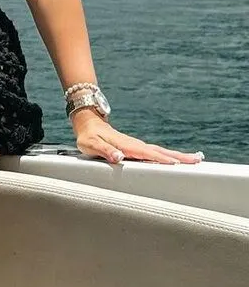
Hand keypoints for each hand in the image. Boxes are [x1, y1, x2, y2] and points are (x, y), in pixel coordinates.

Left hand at [70, 110, 204, 165]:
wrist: (89, 123)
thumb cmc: (88, 136)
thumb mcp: (92, 144)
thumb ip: (105, 151)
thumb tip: (118, 157)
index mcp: (125, 145)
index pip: (146, 153)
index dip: (160, 159)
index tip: (176, 163)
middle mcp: (134, 144)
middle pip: (160, 151)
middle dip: (179, 156)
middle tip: (197, 160)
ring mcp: (137, 145)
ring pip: (160, 151)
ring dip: (178, 155)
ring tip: (195, 160)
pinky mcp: (137, 147)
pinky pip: (156, 151)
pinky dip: (168, 155)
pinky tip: (176, 159)